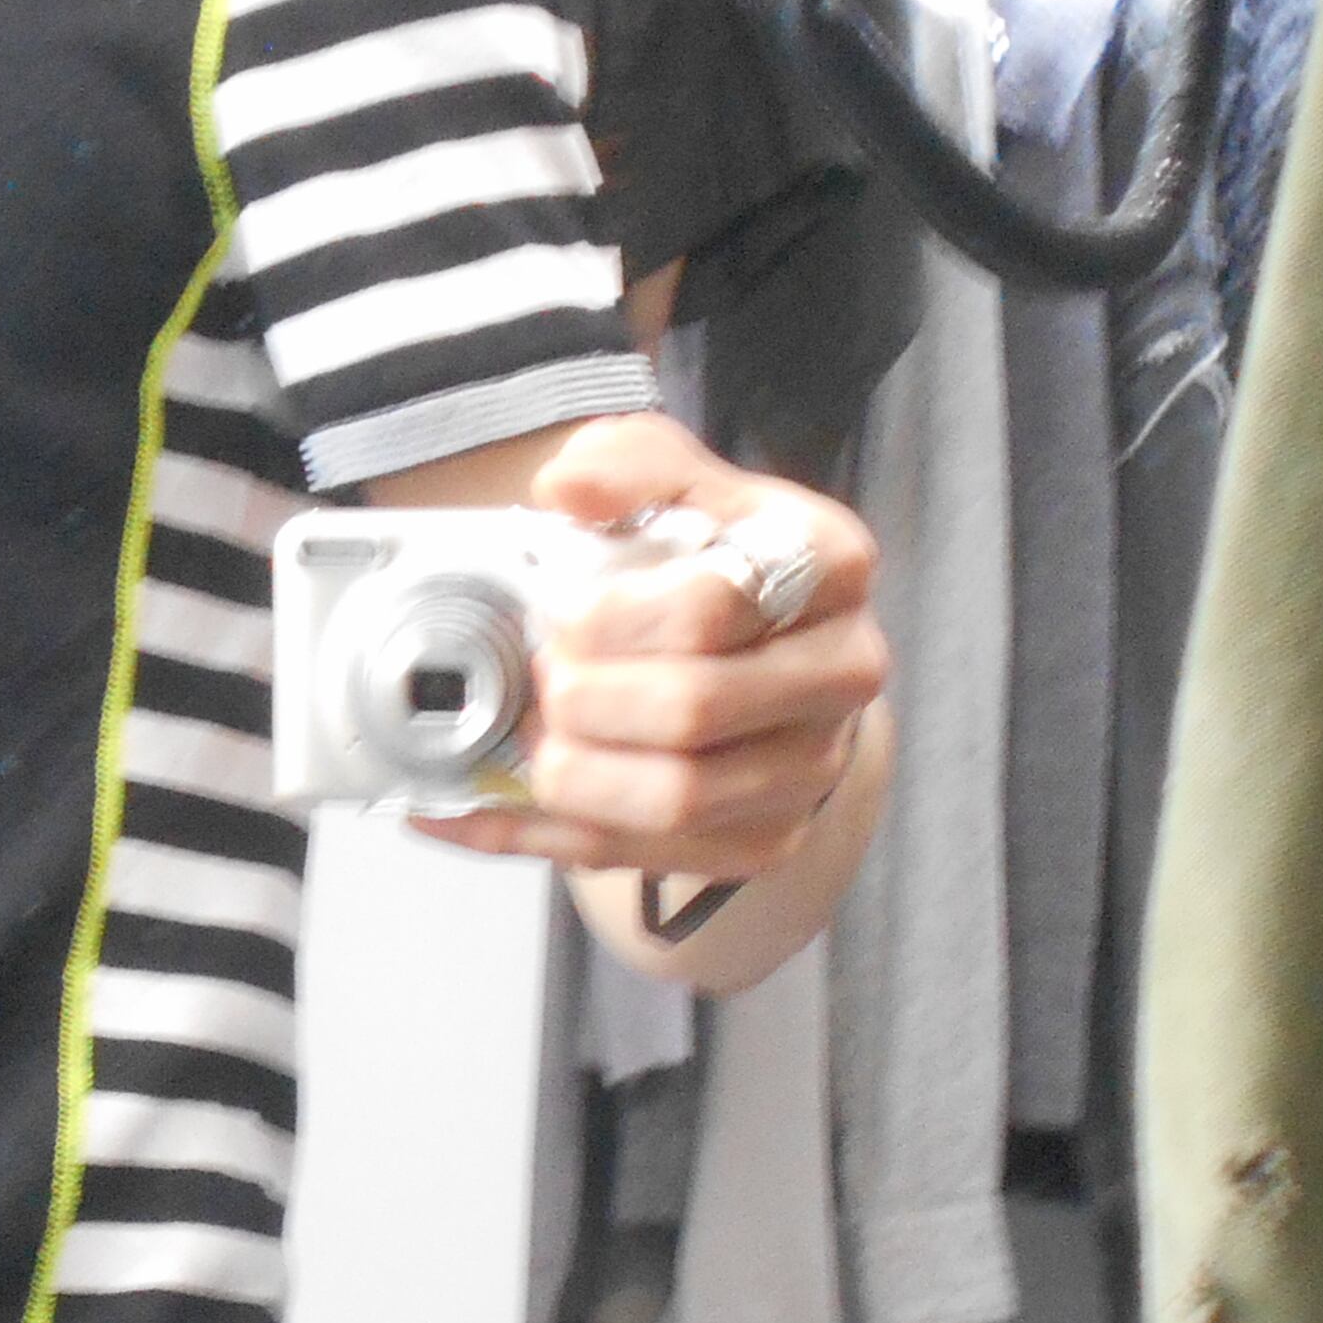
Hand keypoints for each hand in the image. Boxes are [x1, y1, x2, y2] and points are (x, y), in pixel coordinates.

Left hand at [409, 410, 889, 881]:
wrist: (755, 644)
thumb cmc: (710, 558)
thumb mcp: (674, 480)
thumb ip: (625, 464)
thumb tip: (566, 488)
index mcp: (829, 567)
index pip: (717, 604)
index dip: (612, 617)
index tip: (561, 611)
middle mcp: (841, 671)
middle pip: (693, 709)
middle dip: (585, 698)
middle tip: (542, 677)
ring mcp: (808, 765)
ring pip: (678, 800)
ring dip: (574, 774)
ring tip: (532, 737)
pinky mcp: (764, 838)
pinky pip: (646, 857)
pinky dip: (545, 836)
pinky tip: (482, 806)